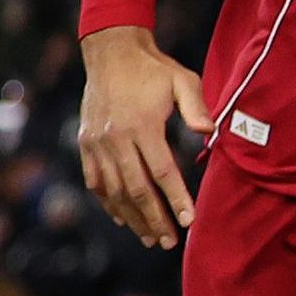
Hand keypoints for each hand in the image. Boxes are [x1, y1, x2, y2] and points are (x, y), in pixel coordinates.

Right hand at [76, 27, 210, 248]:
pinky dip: (108, 202)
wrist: (111, 54)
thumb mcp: (183, 80)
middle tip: (170, 242)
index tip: (189, 221)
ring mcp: (96, 143)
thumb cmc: (154, 69)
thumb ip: (197, 107)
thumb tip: (210, 132)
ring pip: (114, 190)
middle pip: (136, 189)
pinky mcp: (85, 143)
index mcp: (142, 126)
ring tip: (150, 239)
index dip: (176, 198)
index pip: (162, 172)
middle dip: (154, 219)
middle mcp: (115, 139)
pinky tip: (122, 219)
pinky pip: (95, 180)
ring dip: (132, 217)